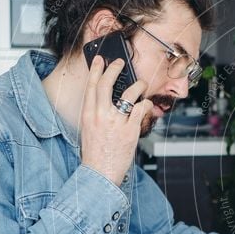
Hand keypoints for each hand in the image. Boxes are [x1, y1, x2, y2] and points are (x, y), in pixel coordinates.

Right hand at [80, 56, 153, 184]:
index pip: (91, 86)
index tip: (100, 60)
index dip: (96, 70)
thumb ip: (96, 114)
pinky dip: (145, 104)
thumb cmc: (95, 153)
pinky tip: (146, 103)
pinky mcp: (130, 130)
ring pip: (128, 94)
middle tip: (120, 62)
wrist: (100, 173)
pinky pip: (140, 109)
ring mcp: (116, 122)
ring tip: (141, 83)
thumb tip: (106, 100)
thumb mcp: (88, 130)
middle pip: (107, 84)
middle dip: (114, 69)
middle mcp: (101, 115)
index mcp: (88, 115)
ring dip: (137, 85)